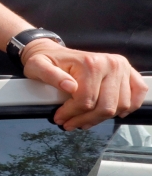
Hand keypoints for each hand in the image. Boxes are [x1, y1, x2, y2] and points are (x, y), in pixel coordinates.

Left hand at [21, 39, 147, 129]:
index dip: (72, 114)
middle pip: (105, 107)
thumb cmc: (45, 60)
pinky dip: (129, 106)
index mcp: (90, 63)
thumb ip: (50, 75)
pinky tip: (115, 113)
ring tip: (84, 120)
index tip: (60, 118)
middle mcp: (110, 64)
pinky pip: (138, 93)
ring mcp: (122, 68)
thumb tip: (69, 86)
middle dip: (85, 120)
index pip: (87, 100)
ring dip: (102, 118)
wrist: (53, 52)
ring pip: (119, 106)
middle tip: (70, 123)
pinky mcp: (128, 72)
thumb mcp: (37, 65)